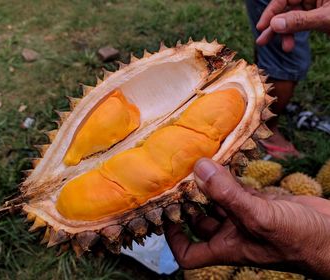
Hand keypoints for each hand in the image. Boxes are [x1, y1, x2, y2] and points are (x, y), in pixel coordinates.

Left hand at [165, 158, 329, 278]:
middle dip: (188, 201)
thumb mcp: (258, 217)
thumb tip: (199, 168)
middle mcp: (232, 232)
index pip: (189, 253)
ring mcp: (246, 216)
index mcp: (227, 246)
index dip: (174, 238)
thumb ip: (228, 194)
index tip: (164, 215)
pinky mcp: (260, 202)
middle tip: (177, 179)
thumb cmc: (300, 240)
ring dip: (208, 185)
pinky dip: (229, 177)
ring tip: (195, 165)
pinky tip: (223, 162)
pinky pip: (237, 189)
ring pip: (218, 201)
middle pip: (200, 220)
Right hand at [256, 0, 329, 51]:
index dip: (271, 11)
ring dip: (285, 34)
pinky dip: (294, 34)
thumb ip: (300, 20)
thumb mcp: (325, 19)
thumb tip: (274, 24)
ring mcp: (316, 4)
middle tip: (262, 41)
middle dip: (275, 26)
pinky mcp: (317, 15)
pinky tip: (290, 45)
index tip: (261, 27)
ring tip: (285, 48)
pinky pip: (300, 23)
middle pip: (286, 8)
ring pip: (292, 18)